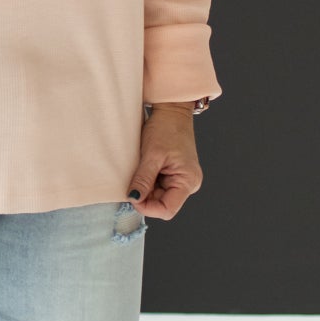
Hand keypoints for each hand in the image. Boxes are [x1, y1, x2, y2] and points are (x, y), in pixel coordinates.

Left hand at [127, 103, 203, 219]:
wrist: (172, 110)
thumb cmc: (166, 128)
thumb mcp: (152, 155)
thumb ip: (143, 179)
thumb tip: (133, 198)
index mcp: (187, 181)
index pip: (167, 210)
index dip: (148, 207)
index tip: (132, 195)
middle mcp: (188, 184)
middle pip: (162, 204)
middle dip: (145, 196)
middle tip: (132, 179)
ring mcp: (181, 179)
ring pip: (158, 196)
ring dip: (145, 188)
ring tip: (139, 170)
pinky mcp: (173, 174)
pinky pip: (158, 186)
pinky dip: (147, 181)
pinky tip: (143, 169)